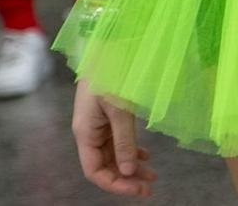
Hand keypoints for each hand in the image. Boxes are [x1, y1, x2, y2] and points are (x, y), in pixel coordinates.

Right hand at [73, 81, 154, 197]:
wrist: (108, 47)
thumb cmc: (111, 75)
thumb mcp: (120, 111)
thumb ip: (124, 142)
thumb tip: (128, 171)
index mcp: (85, 133)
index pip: (95, 171)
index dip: (115, 185)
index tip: (137, 189)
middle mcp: (89, 133)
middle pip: (105, 166)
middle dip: (126, 178)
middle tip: (149, 186)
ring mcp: (98, 125)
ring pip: (113, 155)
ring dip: (130, 167)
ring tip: (152, 175)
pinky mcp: (107, 116)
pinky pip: (117, 142)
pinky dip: (131, 151)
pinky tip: (145, 156)